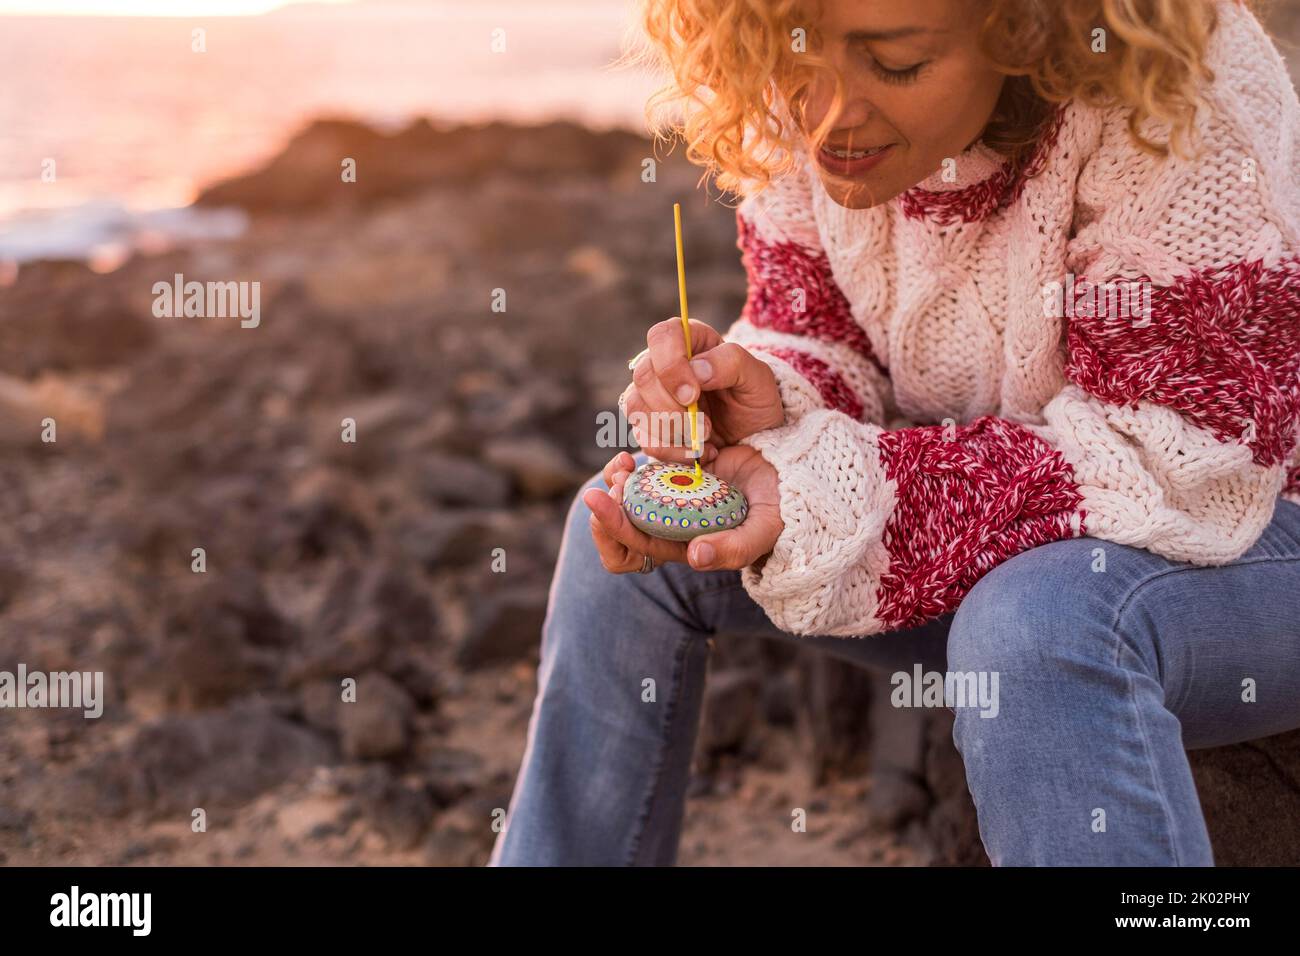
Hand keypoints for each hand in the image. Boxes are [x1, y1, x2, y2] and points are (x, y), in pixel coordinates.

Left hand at [584, 447, 782, 573]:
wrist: (795, 474)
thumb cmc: (783, 509)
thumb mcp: (765, 530)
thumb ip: (735, 548)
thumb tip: (695, 557)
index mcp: (688, 546)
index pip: (638, 548)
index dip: (615, 528)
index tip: (603, 500)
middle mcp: (676, 527)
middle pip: (624, 527)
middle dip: (609, 505)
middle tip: (609, 479)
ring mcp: (676, 499)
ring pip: (630, 499)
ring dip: (618, 483)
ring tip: (621, 463)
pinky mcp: (681, 474)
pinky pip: (646, 474)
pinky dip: (634, 465)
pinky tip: (633, 453)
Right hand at [621, 318, 784, 465]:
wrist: (754, 436)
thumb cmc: (755, 399)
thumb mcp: (758, 377)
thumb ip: (731, 363)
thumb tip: (697, 370)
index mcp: (690, 341)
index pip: (662, 336)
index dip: (670, 365)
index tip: (692, 395)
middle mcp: (664, 364)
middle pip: (643, 376)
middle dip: (672, 407)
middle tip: (706, 425)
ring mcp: (651, 396)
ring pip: (636, 408)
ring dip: (671, 430)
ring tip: (704, 437)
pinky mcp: (649, 426)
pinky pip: (643, 438)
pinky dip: (671, 451)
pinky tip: (697, 451)